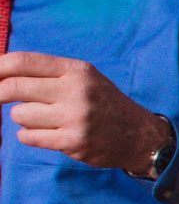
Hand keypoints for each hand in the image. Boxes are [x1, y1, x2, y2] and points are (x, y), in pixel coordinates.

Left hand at [0, 52, 168, 174]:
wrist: (139, 136)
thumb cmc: (102, 103)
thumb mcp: (83, 78)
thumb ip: (47, 73)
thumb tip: (0, 72)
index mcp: (76, 70)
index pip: (23, 62)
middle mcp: (76, 91)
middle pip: (14, 88)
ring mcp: (76, 117)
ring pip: (19, 115)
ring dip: (23, 118)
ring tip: (42, 120)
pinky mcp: (74, 141)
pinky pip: (28, 137)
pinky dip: (30, 136)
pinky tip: (47, 134)